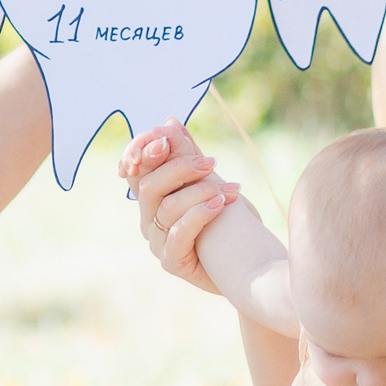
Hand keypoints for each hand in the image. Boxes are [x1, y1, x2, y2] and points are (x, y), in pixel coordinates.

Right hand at [117, 120, 237, 292]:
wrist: (250, 263)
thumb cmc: (228, 221)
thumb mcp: (209, 180)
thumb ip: (187, 154)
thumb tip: (169, 121)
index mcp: (153, 197)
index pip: (135, 169)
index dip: (140, 152)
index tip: (163, 139)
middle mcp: (149, 220)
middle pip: (148, 186)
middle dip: (180, 169)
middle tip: (212, 163)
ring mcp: (158, 243)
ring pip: (166, 209)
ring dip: (200, 192)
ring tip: (230, 190)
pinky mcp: (172, 263)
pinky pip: (178, 234)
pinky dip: (200, 215)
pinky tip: (221, 205)